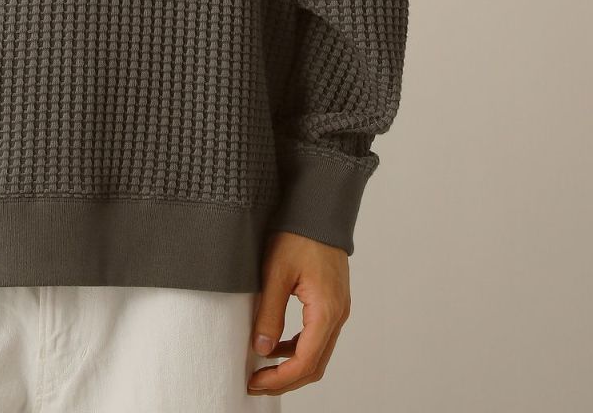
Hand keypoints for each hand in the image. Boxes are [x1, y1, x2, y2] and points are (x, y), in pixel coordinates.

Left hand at [247, 231, 351, 395]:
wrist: (318, 209)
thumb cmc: (298, 235)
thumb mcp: (276, 273)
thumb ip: (270, 313)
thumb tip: (262, 349)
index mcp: (326, 311)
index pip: (305, 362)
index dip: (280, 379)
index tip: (254, 382)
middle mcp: (338, 315)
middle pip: (315, 365)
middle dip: (285, 380)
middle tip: (255, 383)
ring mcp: (338, 310)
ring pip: (318, 354)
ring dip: (292, 366)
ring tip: (262, 369)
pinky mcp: (332, 303)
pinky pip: (318, 337)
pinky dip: (298, 348)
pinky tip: (276, 345)